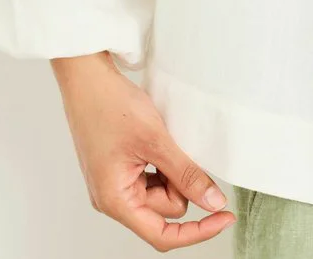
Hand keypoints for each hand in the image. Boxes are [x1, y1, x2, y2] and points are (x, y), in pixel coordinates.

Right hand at [50, 51, 235, 251]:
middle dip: (179, 182)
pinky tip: (157, 140)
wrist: (88, 78)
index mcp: (115, 200)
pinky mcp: (119, 169)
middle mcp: (112, 198)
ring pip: (162, 192)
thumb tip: (213, 203)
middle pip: (165, 209)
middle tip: (174, 148)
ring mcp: (115, 183)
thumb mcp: (157, 141)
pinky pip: (152, 178)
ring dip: (172, 170)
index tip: (224, 217)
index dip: (198, 231)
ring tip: (162, 140)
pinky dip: (163, 163)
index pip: (162, 235)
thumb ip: (186, 175)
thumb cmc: (111, 106)